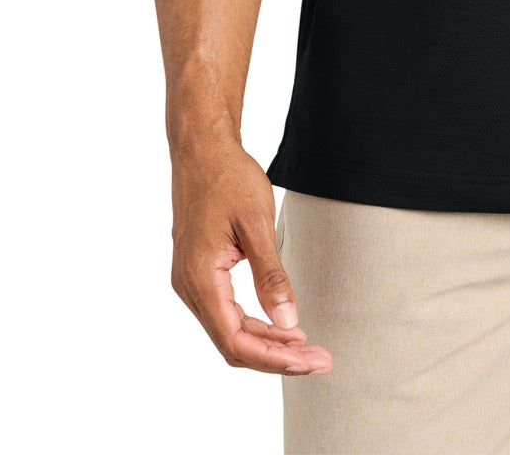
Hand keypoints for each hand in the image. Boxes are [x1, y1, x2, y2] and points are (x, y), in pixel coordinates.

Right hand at [170, 138, 331, 375]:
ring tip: (307, 347)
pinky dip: (254, 324)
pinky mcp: (199, 273)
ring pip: (228, 331)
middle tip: (320, 360)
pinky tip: (281, 325)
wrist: (201, 149)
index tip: (310, 360)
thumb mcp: (256, 223)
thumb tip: (288, 321)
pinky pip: (225, 312)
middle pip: (232, 344)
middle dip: (277, 357)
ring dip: (267, 343)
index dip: (274, 358)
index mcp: (200, 279)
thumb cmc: (228, 178)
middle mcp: (189, 287)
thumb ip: (270, 275)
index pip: (235, 340)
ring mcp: (191, 282)